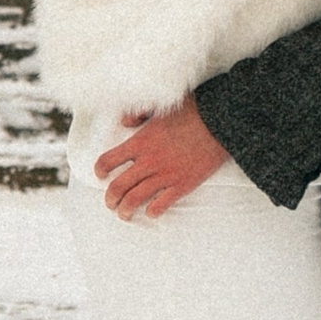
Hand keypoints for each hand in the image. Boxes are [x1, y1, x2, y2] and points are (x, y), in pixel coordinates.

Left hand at [95, 96, 228, 220]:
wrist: (220, 124)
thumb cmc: (193, 111)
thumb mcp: (160, 106)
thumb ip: (138, 114)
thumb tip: (125, 122)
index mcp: (140, 142)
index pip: (108, 161)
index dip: (100, 170)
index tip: (101, 175)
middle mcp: (148, 162)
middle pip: (118, 186)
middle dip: (110, 199)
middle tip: (110, 203)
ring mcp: (164, 175)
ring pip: (135, 199)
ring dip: (125, 210)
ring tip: (124, 214)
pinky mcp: (181, 185)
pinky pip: (161, 205)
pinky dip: (153, 211)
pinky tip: (152, 211)